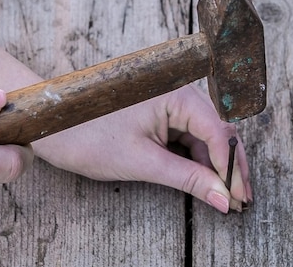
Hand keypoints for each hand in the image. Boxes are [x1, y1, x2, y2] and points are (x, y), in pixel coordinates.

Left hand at [33, 85, 251, 212]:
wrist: (52, 127)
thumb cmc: (89, 137)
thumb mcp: (143, 162)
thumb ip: (188, 179)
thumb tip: (222, 197)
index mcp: (176, 94)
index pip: (218, 131)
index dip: (231, 168)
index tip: (239, 197)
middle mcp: (178, 92)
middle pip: (218, 131)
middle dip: (229, 167)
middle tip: (240, 199)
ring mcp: (170, 102)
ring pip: (205, 136)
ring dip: (215, 165)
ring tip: (225, 196)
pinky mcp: (161, 113)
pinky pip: (188, 136)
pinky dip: (197, 159)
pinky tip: (204, 180)